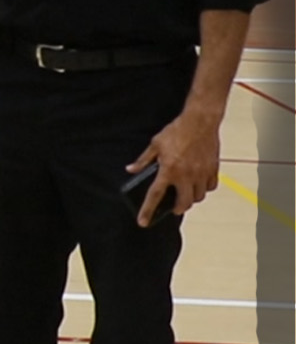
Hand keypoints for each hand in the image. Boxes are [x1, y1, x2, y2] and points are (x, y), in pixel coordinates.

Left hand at [128, 108, 220, 226]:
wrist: (200, 121)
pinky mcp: (213, 169)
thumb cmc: (177, 131)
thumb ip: (143, 160)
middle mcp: (186, 175)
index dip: (148, 210)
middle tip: (172, 207)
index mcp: (168, 170)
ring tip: (185, 194)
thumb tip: (131, 169)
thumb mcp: (155, 144)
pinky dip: (204, 188)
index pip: (155, 195)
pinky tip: (198, 184)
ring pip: (198, 197)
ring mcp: (201, 173)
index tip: (143, 222)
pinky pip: (210, 186)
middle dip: (177, 208)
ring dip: (191, 199)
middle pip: (183, 203)